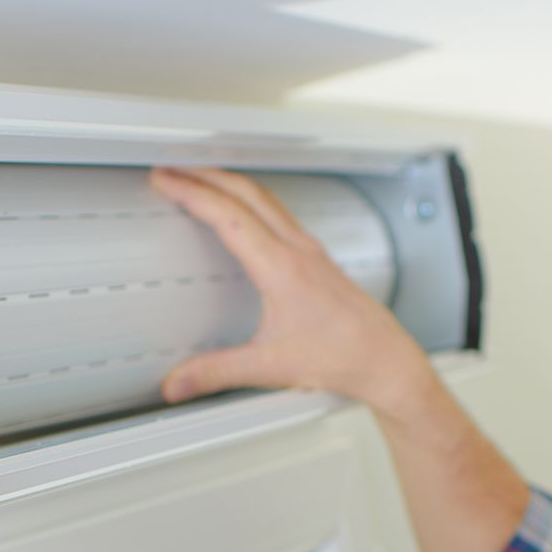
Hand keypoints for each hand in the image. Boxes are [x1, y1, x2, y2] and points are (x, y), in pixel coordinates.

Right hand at [149, 167, 434, 415]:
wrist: (385, 360)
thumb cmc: (344, 357)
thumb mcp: (271, 367)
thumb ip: (216, 373)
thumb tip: (177, 383)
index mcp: (282, 268)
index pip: (229, 216)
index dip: (192, 193)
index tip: (166, 180)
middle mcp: (297, 250)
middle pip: (245, 192)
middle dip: (203, 174)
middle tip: (172, 169)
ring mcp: (309, 250)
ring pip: (264, 196)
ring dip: (228, 180)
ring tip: (199, 177)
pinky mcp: (315, 257)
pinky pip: (277, 211)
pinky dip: (249, 197)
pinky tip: (242, 207)